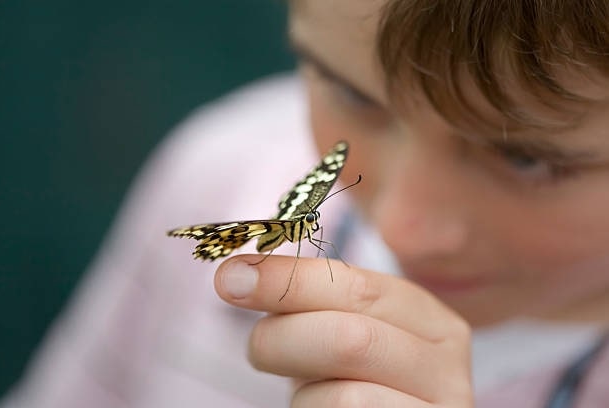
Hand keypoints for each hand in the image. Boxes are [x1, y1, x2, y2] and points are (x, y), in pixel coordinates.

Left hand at [214, 255, 473, 407]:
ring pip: (344, 397)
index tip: (232, 277)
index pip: (355, 285)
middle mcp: (447, 366)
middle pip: (350, 339)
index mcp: (430, 319)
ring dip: (302, 394)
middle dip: (282, 338)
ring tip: (308, 393)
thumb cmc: (353, 376)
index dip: (287, 279)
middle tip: (256, 348)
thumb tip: (236, 273)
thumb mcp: (338, 328)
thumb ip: (307, 299)